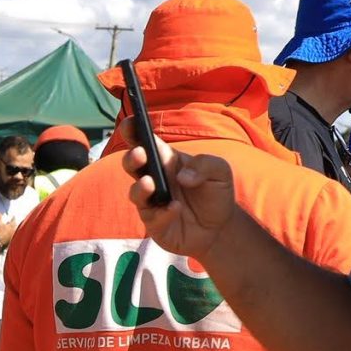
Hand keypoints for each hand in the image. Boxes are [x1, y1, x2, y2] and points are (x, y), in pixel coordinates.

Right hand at [0, 216, 18, 247]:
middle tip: (13, 222)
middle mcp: (14, 230)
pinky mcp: (12, 239)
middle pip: (15, 225)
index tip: (13, 216)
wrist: (0, 241)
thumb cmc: (0, 231)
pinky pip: (13, 236)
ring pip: (15, 230)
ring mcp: (13, 235)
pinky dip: (12, 234)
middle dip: (14, 223)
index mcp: (11, 225)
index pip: (14, 220)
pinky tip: (10, 235)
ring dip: (14, 228)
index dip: (13, 218)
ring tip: (12, 228)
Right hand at [124, 136, 238, 258]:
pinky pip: (152, 218)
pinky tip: (175, 208)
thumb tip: (183, 176)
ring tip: (150, 184)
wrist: (220, 228)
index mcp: (166, 160)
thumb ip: (206, 165)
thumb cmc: (216, 193)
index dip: (133, 130)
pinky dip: (162, 213)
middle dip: (131, 158)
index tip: (130, 122)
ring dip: (140, 187)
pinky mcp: (155, 224)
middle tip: (140, 154)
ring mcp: (151, 202)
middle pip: (132, 164)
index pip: (144, 141)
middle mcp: (154, 179)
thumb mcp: (220, 171)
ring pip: (135, 192)